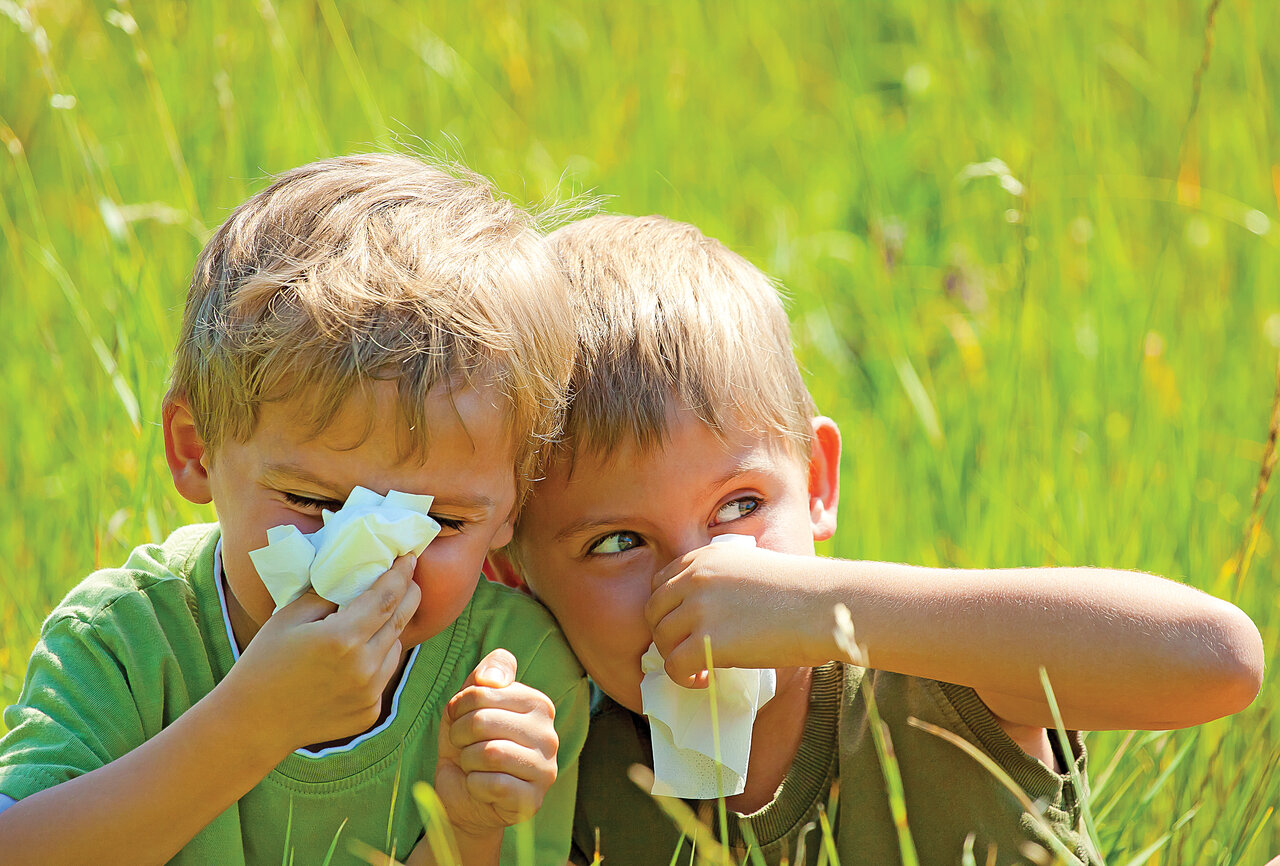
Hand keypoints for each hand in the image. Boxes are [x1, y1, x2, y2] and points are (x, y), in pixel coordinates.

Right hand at [220, 554, 421, 756]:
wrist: (253, 723)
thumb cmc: (264, 663)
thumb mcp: (289, 617)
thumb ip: (326, 594)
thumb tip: (355, 575)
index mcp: (342, 638)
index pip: (387, 597)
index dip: (401, 574)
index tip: (409, 557)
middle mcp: (364, 666)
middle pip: (401, 620)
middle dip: (409, 594)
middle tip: (408, 578)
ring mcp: (370, 693)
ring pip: (396, 648)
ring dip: (391, 629)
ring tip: (375, 619)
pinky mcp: (370, 712)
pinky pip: (384, 675)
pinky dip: (378, 660)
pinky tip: (357, 658)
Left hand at [434, 649, 558, 845]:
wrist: (463, 796)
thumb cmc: (469, 744)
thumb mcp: (468, 702)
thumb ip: (484, 673)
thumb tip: (491, 679)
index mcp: (538, 704)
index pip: (483, 691)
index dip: (459, 707)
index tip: (460, 720)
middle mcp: (549, 735)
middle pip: (483, 721)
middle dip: (460, 736)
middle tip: (463, 746)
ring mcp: (546, 769)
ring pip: (489, 753)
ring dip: (467, 761)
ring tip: (472, 765)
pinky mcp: (533, 800)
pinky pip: (493, 784)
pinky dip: (474, 785)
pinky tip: (480, 787)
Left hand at [645, 544, 824, 685]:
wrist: (822, 605)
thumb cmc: (801, 590)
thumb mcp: (752, 567)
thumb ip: (723, 581)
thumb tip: (708, 612)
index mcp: (705, 557)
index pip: (661, 582)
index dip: (667, 608)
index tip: (682, 626)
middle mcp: (695, 578)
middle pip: (654, 611)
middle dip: (666, 634)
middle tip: (687, 651)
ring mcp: (698, 608)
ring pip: (661, 639)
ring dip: (675, 657)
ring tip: (699, 668)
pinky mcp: (706, 641)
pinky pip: (674, 665)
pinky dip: (684, 678)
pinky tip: (705, 680)